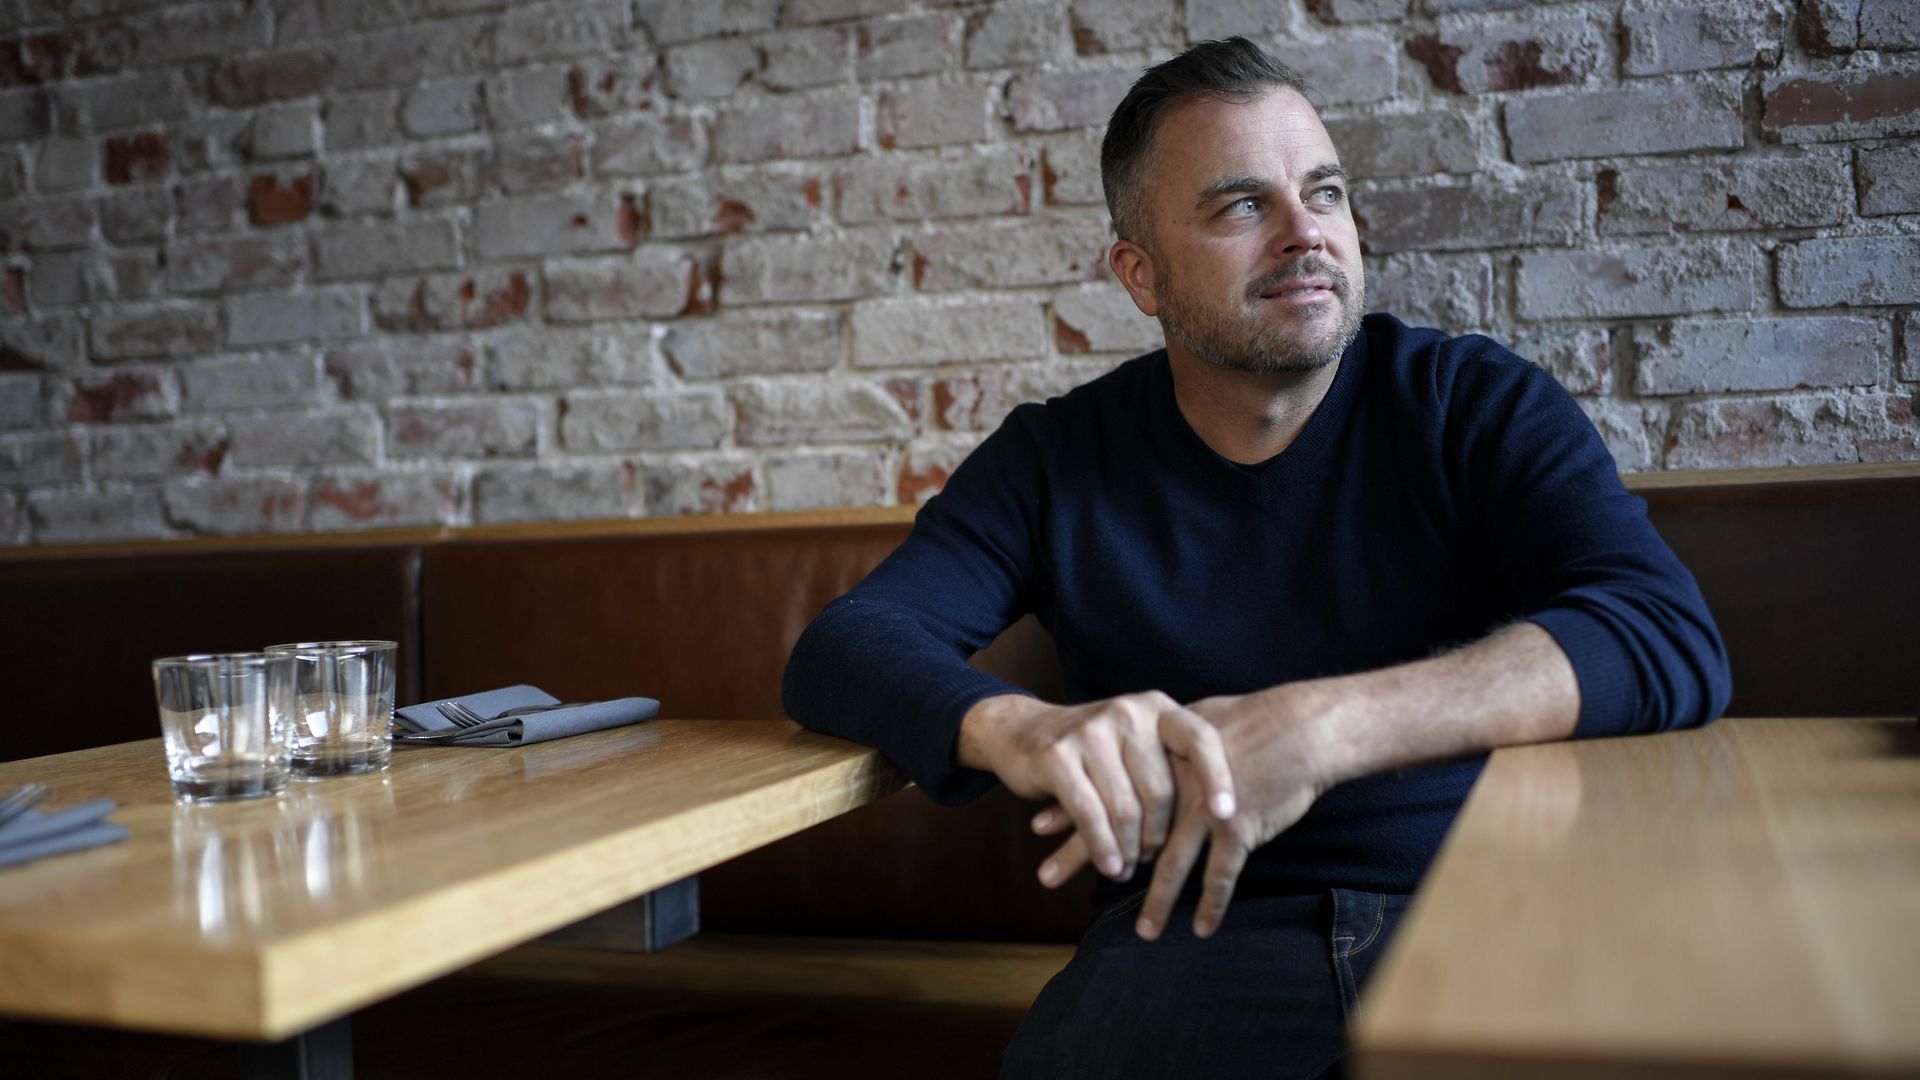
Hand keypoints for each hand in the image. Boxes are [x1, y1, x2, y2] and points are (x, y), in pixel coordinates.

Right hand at [958, 692, 1235, 885]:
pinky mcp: (1058, 757)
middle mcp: (1126, 713)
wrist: (1022, 731)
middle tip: (1149, 858)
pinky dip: (1103, 849)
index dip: (1217, 778)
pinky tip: (1109, 866)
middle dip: (1158, 836)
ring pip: (1126, 810)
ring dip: (1129, 850)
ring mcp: (1090, 732)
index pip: (1200, 739)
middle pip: (1161, 791)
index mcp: (1155, 708)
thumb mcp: (1138, 741)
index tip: (1228, 815)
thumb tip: (1229, 814)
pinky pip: (1090, 815)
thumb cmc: (1096, 748)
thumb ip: (1174, 762)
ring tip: (1126, 869)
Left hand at [1032, 685, 1335, 939]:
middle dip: (1083, 856)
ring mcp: (1206, 810)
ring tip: (1144, 932)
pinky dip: (1212, 903)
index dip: (1071, 810)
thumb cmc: (1251, 723)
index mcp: (1160, 761)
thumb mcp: (1195, 723)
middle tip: (1046, 878)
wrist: (1300, 730)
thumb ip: (1163, 742)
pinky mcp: (1239, 828)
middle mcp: (1176, 788)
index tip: (1037, 830)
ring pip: (1173, 863)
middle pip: (1124, 829)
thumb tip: (1139, 741)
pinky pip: (1223, 874)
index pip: (1107, 789)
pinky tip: (1203, 928)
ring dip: (1156, 901)